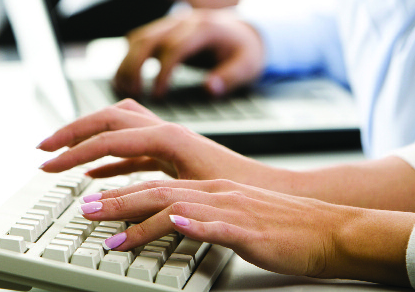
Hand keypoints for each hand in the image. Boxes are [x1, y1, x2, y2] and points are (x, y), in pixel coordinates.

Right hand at [38, 99, 278, 184]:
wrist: (272, 191)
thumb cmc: (241, 189)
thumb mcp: (194, 191)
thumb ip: (150, 195)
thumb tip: (109, 204)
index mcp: (168, 136)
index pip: (107, 138)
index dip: (73, 150)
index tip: (47, 163)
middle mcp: (165, 131)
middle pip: (106, 121)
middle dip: (71, 133)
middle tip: (43, 150)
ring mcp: (167, 141)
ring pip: (117, 129)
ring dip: (88, 139)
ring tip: (62, 155)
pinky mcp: (171, 154)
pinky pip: (130, 151)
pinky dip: (107, 160)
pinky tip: (94, 175)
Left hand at [77, 179, 414, 286]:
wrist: (328, 230)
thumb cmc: (283, 227)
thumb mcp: (235, 215)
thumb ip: (203, 214)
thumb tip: (173, 221)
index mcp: (210, 189)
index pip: (157, 183)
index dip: (122, 190)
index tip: (94, 200)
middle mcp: (215, 193)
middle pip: (156, 190)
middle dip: (116, 200)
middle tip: (86, 210)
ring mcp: (231, 208)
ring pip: (177, 206)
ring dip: (139, 218)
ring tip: (110, 231)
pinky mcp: (248, 228)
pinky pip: (217, 225)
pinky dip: (193, 224)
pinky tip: (176, 225)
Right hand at [114, 10, 264, 97]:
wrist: (242, 32)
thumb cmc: (244, 52)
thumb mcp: (247, 66)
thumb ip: (230, 78)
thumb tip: (210, 88)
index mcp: (205, 28)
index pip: (174, 47)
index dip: (162, 72)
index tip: (157, 95)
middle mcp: (183, 21)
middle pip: (148, 39)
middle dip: (134, 67)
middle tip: (132, 94)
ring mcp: (170, 23)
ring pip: (137, 38)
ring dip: (126, 64)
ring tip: (124, 90)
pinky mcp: (162, 29)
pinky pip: (137, 40)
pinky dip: (128, 59)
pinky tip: (126, 80)